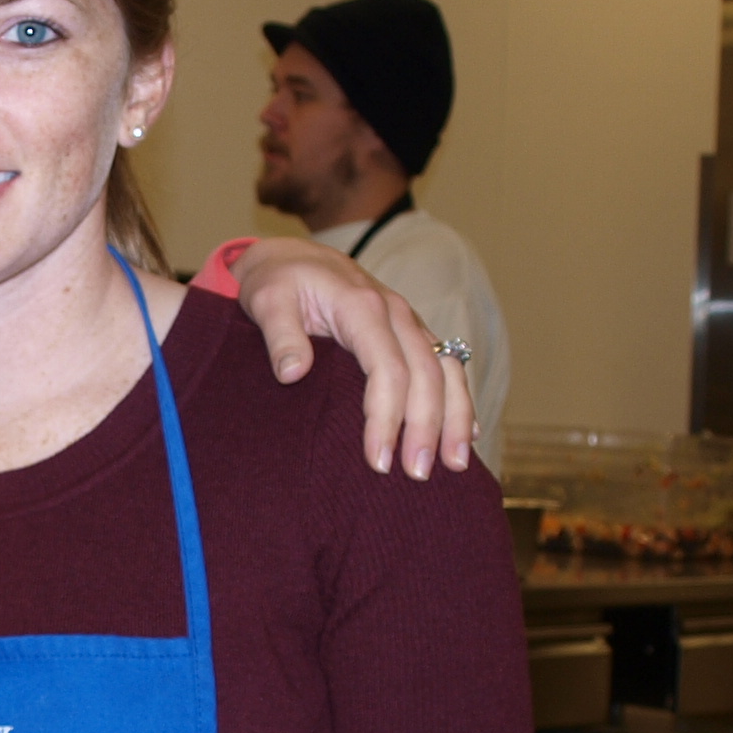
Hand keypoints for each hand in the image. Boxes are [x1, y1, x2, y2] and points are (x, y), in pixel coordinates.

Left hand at [229, 237, 475, 480]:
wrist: (293, 257)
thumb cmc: (278, 281)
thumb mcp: (267, 300)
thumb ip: (280, 335)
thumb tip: (293, 372)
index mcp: (363, 306)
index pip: (388, 369)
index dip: (386, 417)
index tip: (376, 460)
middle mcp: (396, 312)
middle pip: (426, 375)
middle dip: (427, 428)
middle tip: (416, 474)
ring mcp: (409, 322)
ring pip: (448, 370)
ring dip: (455, 418)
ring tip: (455, 465)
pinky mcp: (411, 333)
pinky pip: (447, 365)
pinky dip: (460, 399)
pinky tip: (466, 434)